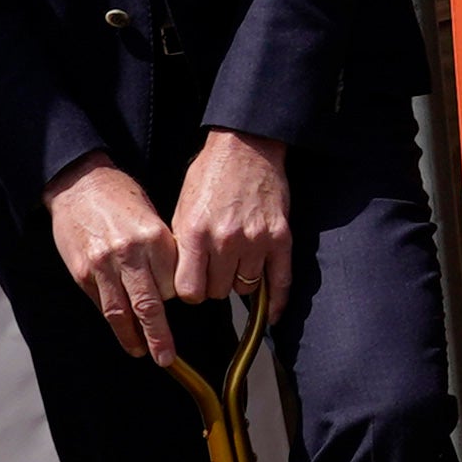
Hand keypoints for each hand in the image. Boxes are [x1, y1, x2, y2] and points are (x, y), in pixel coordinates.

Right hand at [47, 157, 180, 366]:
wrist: (80, 184)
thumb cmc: (122, 198)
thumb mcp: (153, 217)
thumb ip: (164, 253)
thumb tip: (174, 288)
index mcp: (155, 238)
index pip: (174, 284)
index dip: (178, 299)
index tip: (180, 305)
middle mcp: (130, 253)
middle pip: (150, 305)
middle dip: (160, 336)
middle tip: (167, 357)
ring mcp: (103, 265)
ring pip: (122, 312)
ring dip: (134, 337)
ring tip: (144, 352)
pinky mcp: (82, 272)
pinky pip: (102, 304)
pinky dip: (114, 322)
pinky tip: (123, 333)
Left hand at [170, 129, 293, 319]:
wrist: (246, 147)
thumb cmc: (210, 175)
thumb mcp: (182, 208)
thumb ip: (182, 246)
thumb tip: (181, 282)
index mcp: (195, 232)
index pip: (189, 291)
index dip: (190, 291)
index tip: (192, 285)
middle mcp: (225, 240)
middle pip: (218, 292)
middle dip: (214, 285)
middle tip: (215, 269)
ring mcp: (256, 240)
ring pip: (246, 288)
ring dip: (240, 282)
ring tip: (237, 265)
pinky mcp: (280, 237)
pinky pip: (280, 282)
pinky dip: (277, 303)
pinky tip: (273, 314)